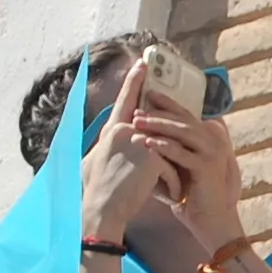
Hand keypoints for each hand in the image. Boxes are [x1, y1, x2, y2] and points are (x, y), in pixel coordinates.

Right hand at [82, 60, 177, 243]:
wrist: (100, 209)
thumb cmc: (95, 190)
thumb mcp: (94, 160)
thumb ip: (108, 144)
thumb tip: (110, 136)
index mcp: (111, 130)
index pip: (126, 100)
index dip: (134, 81)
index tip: (143, 63)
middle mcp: (124, 130)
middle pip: (155, 124)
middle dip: (168, 139)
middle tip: (176, 151)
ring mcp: (138, 140)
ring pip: (168, 148)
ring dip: (173, 171)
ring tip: (177, 188)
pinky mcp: (151, 155)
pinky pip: (172, 166)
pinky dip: (173, 184)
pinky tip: (174, 198)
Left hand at [128, 92, 247, 250]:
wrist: (210, 220)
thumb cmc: (191, 194)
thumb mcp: (179, 165)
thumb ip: (169, 148)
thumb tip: (143, 133)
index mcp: (209, 137)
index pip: (185, 115)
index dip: (167, 103)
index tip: (147, 94)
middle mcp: (214, 140)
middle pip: (183, 119)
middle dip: (159, 112)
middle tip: (137, 108)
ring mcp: (213, 153)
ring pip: (183, 132)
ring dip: (158, 125)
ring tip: (138, 121)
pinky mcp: (206, 167)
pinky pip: (182, 153)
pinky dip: (164, 146)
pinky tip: (147, 142)